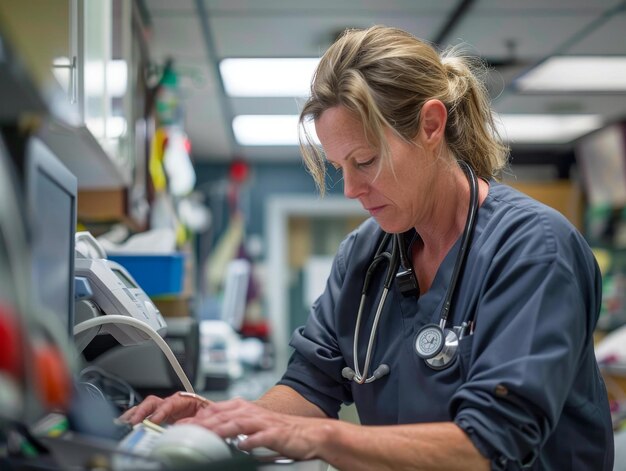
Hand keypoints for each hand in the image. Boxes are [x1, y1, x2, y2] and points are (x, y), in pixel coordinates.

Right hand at [119, 392, 209, 424]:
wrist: (213, 420)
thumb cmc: (210, 416)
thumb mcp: (206, 417)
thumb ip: (196, 421)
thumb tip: (182, 426)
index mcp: (184, 400)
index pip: (170, 403)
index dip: (160, 411)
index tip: (153, 420)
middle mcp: (171, 404)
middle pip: (153, 402)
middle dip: (142, 411)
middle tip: (134, 422)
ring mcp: (164, 411)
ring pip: (146, 408)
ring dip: (134, 415)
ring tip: (124, 423)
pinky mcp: (159, 420)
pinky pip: (143, 417)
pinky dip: (133, 420)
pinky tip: (126, 425)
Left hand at [177, 398, 330, 460]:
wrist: (309, 433)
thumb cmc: (281, 431)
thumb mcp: (253, 425)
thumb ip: (234, 426)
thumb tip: (212, 432)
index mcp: (244, 408)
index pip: (215, 410)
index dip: (196, 417)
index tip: (179, 425)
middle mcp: (252, 412)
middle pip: (221, 415)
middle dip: (201, 423)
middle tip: (183, 431)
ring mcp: (263, 422)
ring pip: (236, 423)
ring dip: (218, 429)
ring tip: (203, 436)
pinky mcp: (275, 433)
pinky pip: (260, 437)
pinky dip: (250, 441)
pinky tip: (241, 446)